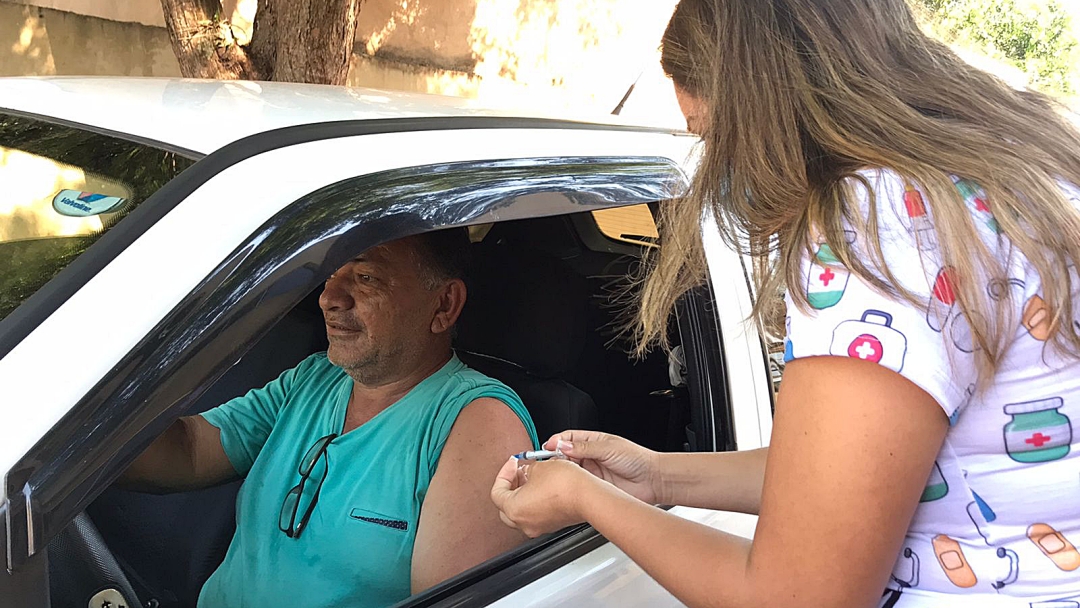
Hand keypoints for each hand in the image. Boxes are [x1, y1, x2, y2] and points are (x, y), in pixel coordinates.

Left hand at [490, 457, 598, 537]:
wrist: (588, 497)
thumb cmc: (565, 485)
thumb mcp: (539, 467)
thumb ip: (526, 469)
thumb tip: (527, 471)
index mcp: (513, 509)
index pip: (497, 491)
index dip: (504, 473)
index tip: (512, 463)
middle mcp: (523, 522)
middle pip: (505, 505)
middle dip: (510, 485)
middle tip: (518, 471)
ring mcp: (538, 526)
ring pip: (521, 510)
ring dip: (522, 493)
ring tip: (532, 476)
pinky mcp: (551, 524)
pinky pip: (535, 513)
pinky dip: (534, 500)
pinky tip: (543, 486)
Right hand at [544, 431, 661, 504]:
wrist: (652, 481)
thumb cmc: (637, 459)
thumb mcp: (608, 448)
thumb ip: (584, 448)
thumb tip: (562, 445)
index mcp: (593, 442)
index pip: (568, 438)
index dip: (556, 442)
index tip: (548, 447)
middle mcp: (590, 457)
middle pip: (565, 455)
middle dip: (556, 458)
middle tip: (553, 463)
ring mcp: (591, 473)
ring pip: (570, 471)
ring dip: (564, 472)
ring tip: (561, 473)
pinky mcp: (594, 488)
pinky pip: (578, 486)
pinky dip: (571, 486)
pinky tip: (570, 485)